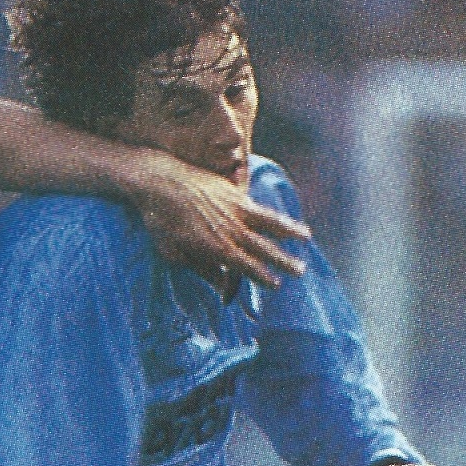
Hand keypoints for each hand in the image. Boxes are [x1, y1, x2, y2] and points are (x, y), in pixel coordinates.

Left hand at [133, 152, 309, 289]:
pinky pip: (259, 206)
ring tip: (306, 237)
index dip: (262, 277)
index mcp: (215, 248)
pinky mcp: (233, 193)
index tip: (276, 285)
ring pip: (269, 223)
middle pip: (263, 248)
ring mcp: (234, 209)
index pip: (246, 267)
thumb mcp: (174, 253)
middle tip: (300, 271)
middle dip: (283, 261)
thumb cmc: (161, 222)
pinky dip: (274, 213)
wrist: (159, 181)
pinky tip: (282, 216)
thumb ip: (202, 269)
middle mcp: (230, 229)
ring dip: (290, 231)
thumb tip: (221, 285)